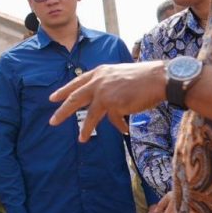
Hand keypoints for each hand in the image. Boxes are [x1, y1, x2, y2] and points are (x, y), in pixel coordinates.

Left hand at [49, 60, 165, 140]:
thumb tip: (101, 104)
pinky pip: (113, 120)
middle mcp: (98, 82)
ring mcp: (104, 93)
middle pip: (75, 99)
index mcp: (100, 72)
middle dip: (62, 111)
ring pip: (90, 116)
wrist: (159, 78)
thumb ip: (107, 85)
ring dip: (86, 129)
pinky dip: (119, 125)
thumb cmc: (144, 77)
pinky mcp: (113, 105)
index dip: (64, 91)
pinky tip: (124, 129)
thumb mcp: (119, 76)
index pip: (77, 82)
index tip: (53, 98)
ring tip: (81, 139)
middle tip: (52, 121)